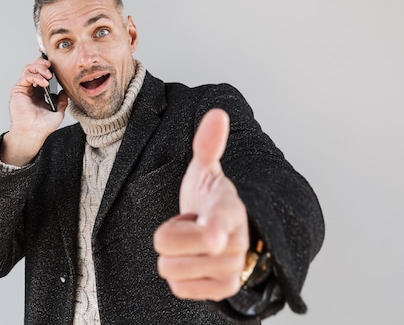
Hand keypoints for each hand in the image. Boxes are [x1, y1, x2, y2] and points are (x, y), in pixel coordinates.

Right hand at [0, 55, 67, 165]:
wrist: (34, 133)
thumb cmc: (43, 126)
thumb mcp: (58, 112)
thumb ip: (62, 102)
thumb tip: (64, 92)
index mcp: (40, 92)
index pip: (42, 73)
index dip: (48, 68)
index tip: (57, 68)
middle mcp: (31, 89)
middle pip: (34, 67)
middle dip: (43, 64)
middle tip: (51, 67)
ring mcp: (24, 89)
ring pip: (29, 69)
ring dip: (39, 68)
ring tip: (48, 74)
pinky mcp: (18, 90)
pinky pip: (26, 77)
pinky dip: (36, 76)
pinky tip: (44, 82)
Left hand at [153, 109, 248, 300]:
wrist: (226, 233)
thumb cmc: (210, 199)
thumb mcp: (204, 171)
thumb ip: (208, 144)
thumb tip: (217, 113)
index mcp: (229, 211)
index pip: (220, 224)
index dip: (212, 230)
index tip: (212, 236)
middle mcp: (234, 244)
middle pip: (169, 247)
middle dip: (169, 235)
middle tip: (189, 225)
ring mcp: (231, 270)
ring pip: (170, 270)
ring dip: (175, 256)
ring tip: (192, 243)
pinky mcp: (223, 290)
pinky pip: (179, 289)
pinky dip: (181, 276)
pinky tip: (195, 261)